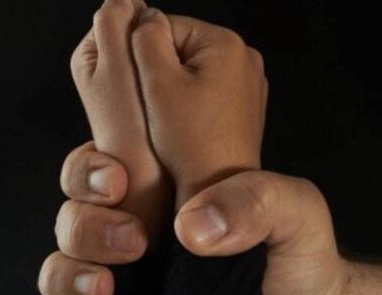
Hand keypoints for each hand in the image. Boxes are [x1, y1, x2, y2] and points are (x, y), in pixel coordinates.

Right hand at [28, 147, 346, 294]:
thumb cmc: (296, 259)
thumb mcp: (293, 211)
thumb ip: (256, 199)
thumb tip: (192, 227)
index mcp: (159, 191)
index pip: (98, 165)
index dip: (91, 171)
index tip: (118, 183)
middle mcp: (129, 228)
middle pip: (71, 213)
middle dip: (88, 226)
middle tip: (135, 242)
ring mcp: (119, 277)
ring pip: (59, 264)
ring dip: (69, 275)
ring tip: (106, 291)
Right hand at [131, 9, 267, 208]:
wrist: (217, 191)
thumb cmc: (189, 144)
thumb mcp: (156, 84)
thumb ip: (145, 39)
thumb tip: (141, 16)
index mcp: (225, 44)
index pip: (165, 27)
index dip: (139, 55)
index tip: (135, 87)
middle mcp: (244, 59)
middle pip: (178, 50)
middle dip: (157, 74)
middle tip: (151, 108)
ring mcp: (246, 85)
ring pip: (189, 74)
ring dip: (169, 91)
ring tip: (166, 121)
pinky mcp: (241, 109)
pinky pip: (203, 95)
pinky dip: (187, 107)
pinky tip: (181, 129)